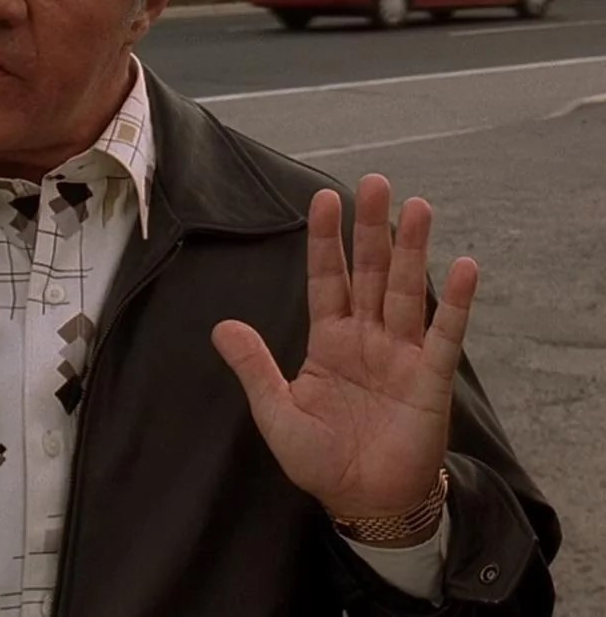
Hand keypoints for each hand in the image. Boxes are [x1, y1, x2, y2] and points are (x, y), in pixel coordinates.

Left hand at [212, 174, 475, 522]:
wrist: (365, 503)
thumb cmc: (321, 460)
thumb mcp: (277, 413)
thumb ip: (255, 368)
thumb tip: (222, 326)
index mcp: (330, 340)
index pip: (327, 278)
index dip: (327, 240)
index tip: (326, 198)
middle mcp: (368, 336)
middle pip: (371, 271)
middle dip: (372, 228)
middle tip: (375, 183)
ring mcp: (402, 354)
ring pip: (408, 291)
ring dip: (413, 250)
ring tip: (417, 206)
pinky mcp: (430, 380)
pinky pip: (445, 336)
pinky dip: (456, 303)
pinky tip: (464, 266)